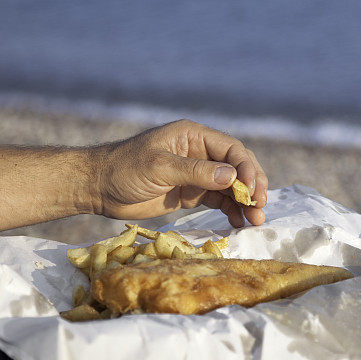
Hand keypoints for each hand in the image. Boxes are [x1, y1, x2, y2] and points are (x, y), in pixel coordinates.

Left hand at [90, 119, 267, 226]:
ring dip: (245, 202)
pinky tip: (239, 223)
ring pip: (231, 186)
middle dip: (252, 186)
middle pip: (237, 167)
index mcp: (193, 136)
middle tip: (261, 206)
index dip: (246, 168)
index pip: (231, 149)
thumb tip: (232, 176)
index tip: (252, 190)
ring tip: (256, 221)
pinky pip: (218, 201)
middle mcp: (200, 153)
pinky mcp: (192, 193)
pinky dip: (231, 211)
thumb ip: (196, 171)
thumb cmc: (125, 169)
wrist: (99, 188)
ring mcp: (197, 174)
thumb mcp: (159, 167)